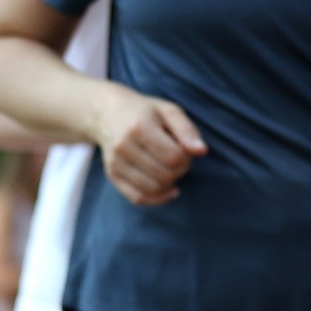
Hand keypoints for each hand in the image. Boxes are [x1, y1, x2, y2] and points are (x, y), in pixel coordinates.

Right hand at [92, 84, 206, 205]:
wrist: (108, 114)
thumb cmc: (145, 112)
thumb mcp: (169, 111)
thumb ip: (187, 130)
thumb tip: (202, 151)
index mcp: (139, 128)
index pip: (173, 157)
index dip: (187, 158)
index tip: (185, 151)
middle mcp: (123, 147)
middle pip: (164, 175)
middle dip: (180, 171)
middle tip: (179, 160)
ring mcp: (115, 164)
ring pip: (153, 189)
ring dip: (169, 184)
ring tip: (170, 170)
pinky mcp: (112, 176)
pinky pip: (138, 198)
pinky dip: (157, 198)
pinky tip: (167, 189)